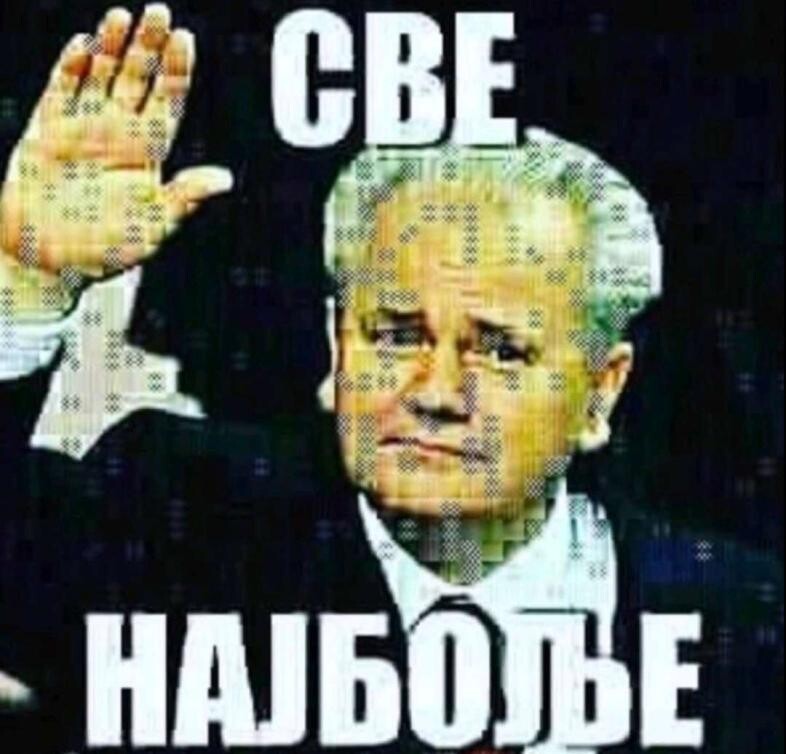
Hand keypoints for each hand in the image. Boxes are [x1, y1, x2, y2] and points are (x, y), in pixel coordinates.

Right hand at [0, 4, 232, 318]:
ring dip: (110, 46)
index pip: (168, 102)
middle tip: (160, 11)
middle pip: (137, 79)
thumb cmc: (105, 249)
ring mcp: (81, 128)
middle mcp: (117, 134)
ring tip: (122, 16)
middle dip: (149, 46)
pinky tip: (83, 45)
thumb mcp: (153, 226)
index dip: (177, 72)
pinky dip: (69, 68)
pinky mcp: (46, 131)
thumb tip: (225, 180)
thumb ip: (185, 198)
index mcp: (147, 154)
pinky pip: (59, 91)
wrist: (47, 261)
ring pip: (99, 76)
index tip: (186, 40)